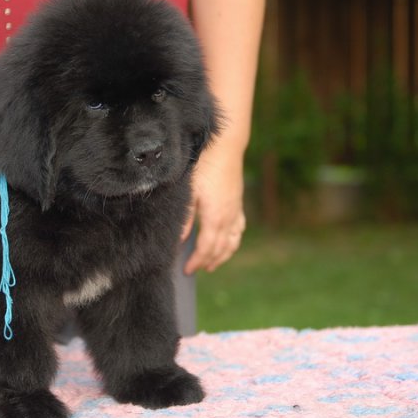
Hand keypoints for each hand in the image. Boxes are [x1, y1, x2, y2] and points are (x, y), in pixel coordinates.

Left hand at [181, 144, 245, 273]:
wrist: (225, 147)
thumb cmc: (204, 166)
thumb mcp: (190, 192)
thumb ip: (186, 219)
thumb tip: (178, 241)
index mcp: (215, 216)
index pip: (206, 248)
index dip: (196, 261)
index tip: (186, 270)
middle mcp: (229, 217)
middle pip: (220, 248)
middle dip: (207, 261)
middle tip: (195, 270)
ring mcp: (236, 210)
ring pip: (232, 241)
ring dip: (222, 255)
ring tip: (212, 264)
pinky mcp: (238, 203)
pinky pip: (239, 229)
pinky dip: (233, 241)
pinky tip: (229, 242)